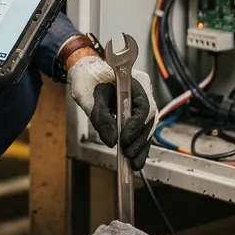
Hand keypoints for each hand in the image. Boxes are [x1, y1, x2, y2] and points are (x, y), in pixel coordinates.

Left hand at [66, 55, 158, 169]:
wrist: (85, 71)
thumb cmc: (86, 78)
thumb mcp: (88, 96)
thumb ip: (100, 117)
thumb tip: (112, 141)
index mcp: (134, 81)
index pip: (144, 105)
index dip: (136, 125)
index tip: (124, 139)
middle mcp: (142, 91)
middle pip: (149, 120)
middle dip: (139, 140)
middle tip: (128, 156)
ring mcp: (141, 102)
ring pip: (147, 127)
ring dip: (141, 146)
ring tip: (133, 163)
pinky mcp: (135, 112)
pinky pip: (141, 129)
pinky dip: (138, 144)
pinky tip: (135, 159)